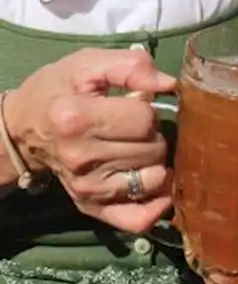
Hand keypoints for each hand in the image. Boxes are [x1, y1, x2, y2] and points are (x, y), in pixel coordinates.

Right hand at [6, 48, 175, 233]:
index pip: (144, 120)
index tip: (135, 105)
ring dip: (156, 162)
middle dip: (154, 134)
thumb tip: (168, 85)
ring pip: (153, 179)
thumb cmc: (59, 91)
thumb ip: (131, 66)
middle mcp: (81, 158)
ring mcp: (86, 187)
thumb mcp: (88, 64)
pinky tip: (157, 187)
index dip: (149, 109)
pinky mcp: (91, 206)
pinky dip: (156, 206)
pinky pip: (136, 219)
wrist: (22, 129)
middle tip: (135, 126)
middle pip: (152, 149)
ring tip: (139, 148)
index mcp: (77, 119)